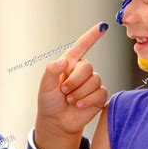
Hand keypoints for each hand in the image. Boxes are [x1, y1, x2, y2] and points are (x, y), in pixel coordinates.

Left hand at [35, 22, 107, 148]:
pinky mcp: (99, 95)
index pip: (82, 46)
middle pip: (87, 67)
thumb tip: (64, 62)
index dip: (92, 36)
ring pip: (95, 80)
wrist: (57, 122)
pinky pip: (100, 93)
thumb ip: (52, 71)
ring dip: (80, 93)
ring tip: (70, 100)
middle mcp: (82, 71)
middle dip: (74, 81)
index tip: (102, 26)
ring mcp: (91, 83)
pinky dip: (88, 101)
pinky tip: (79, 106)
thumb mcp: (45, 86)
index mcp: (69, 63)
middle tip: (64, 91)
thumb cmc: (49, 102)